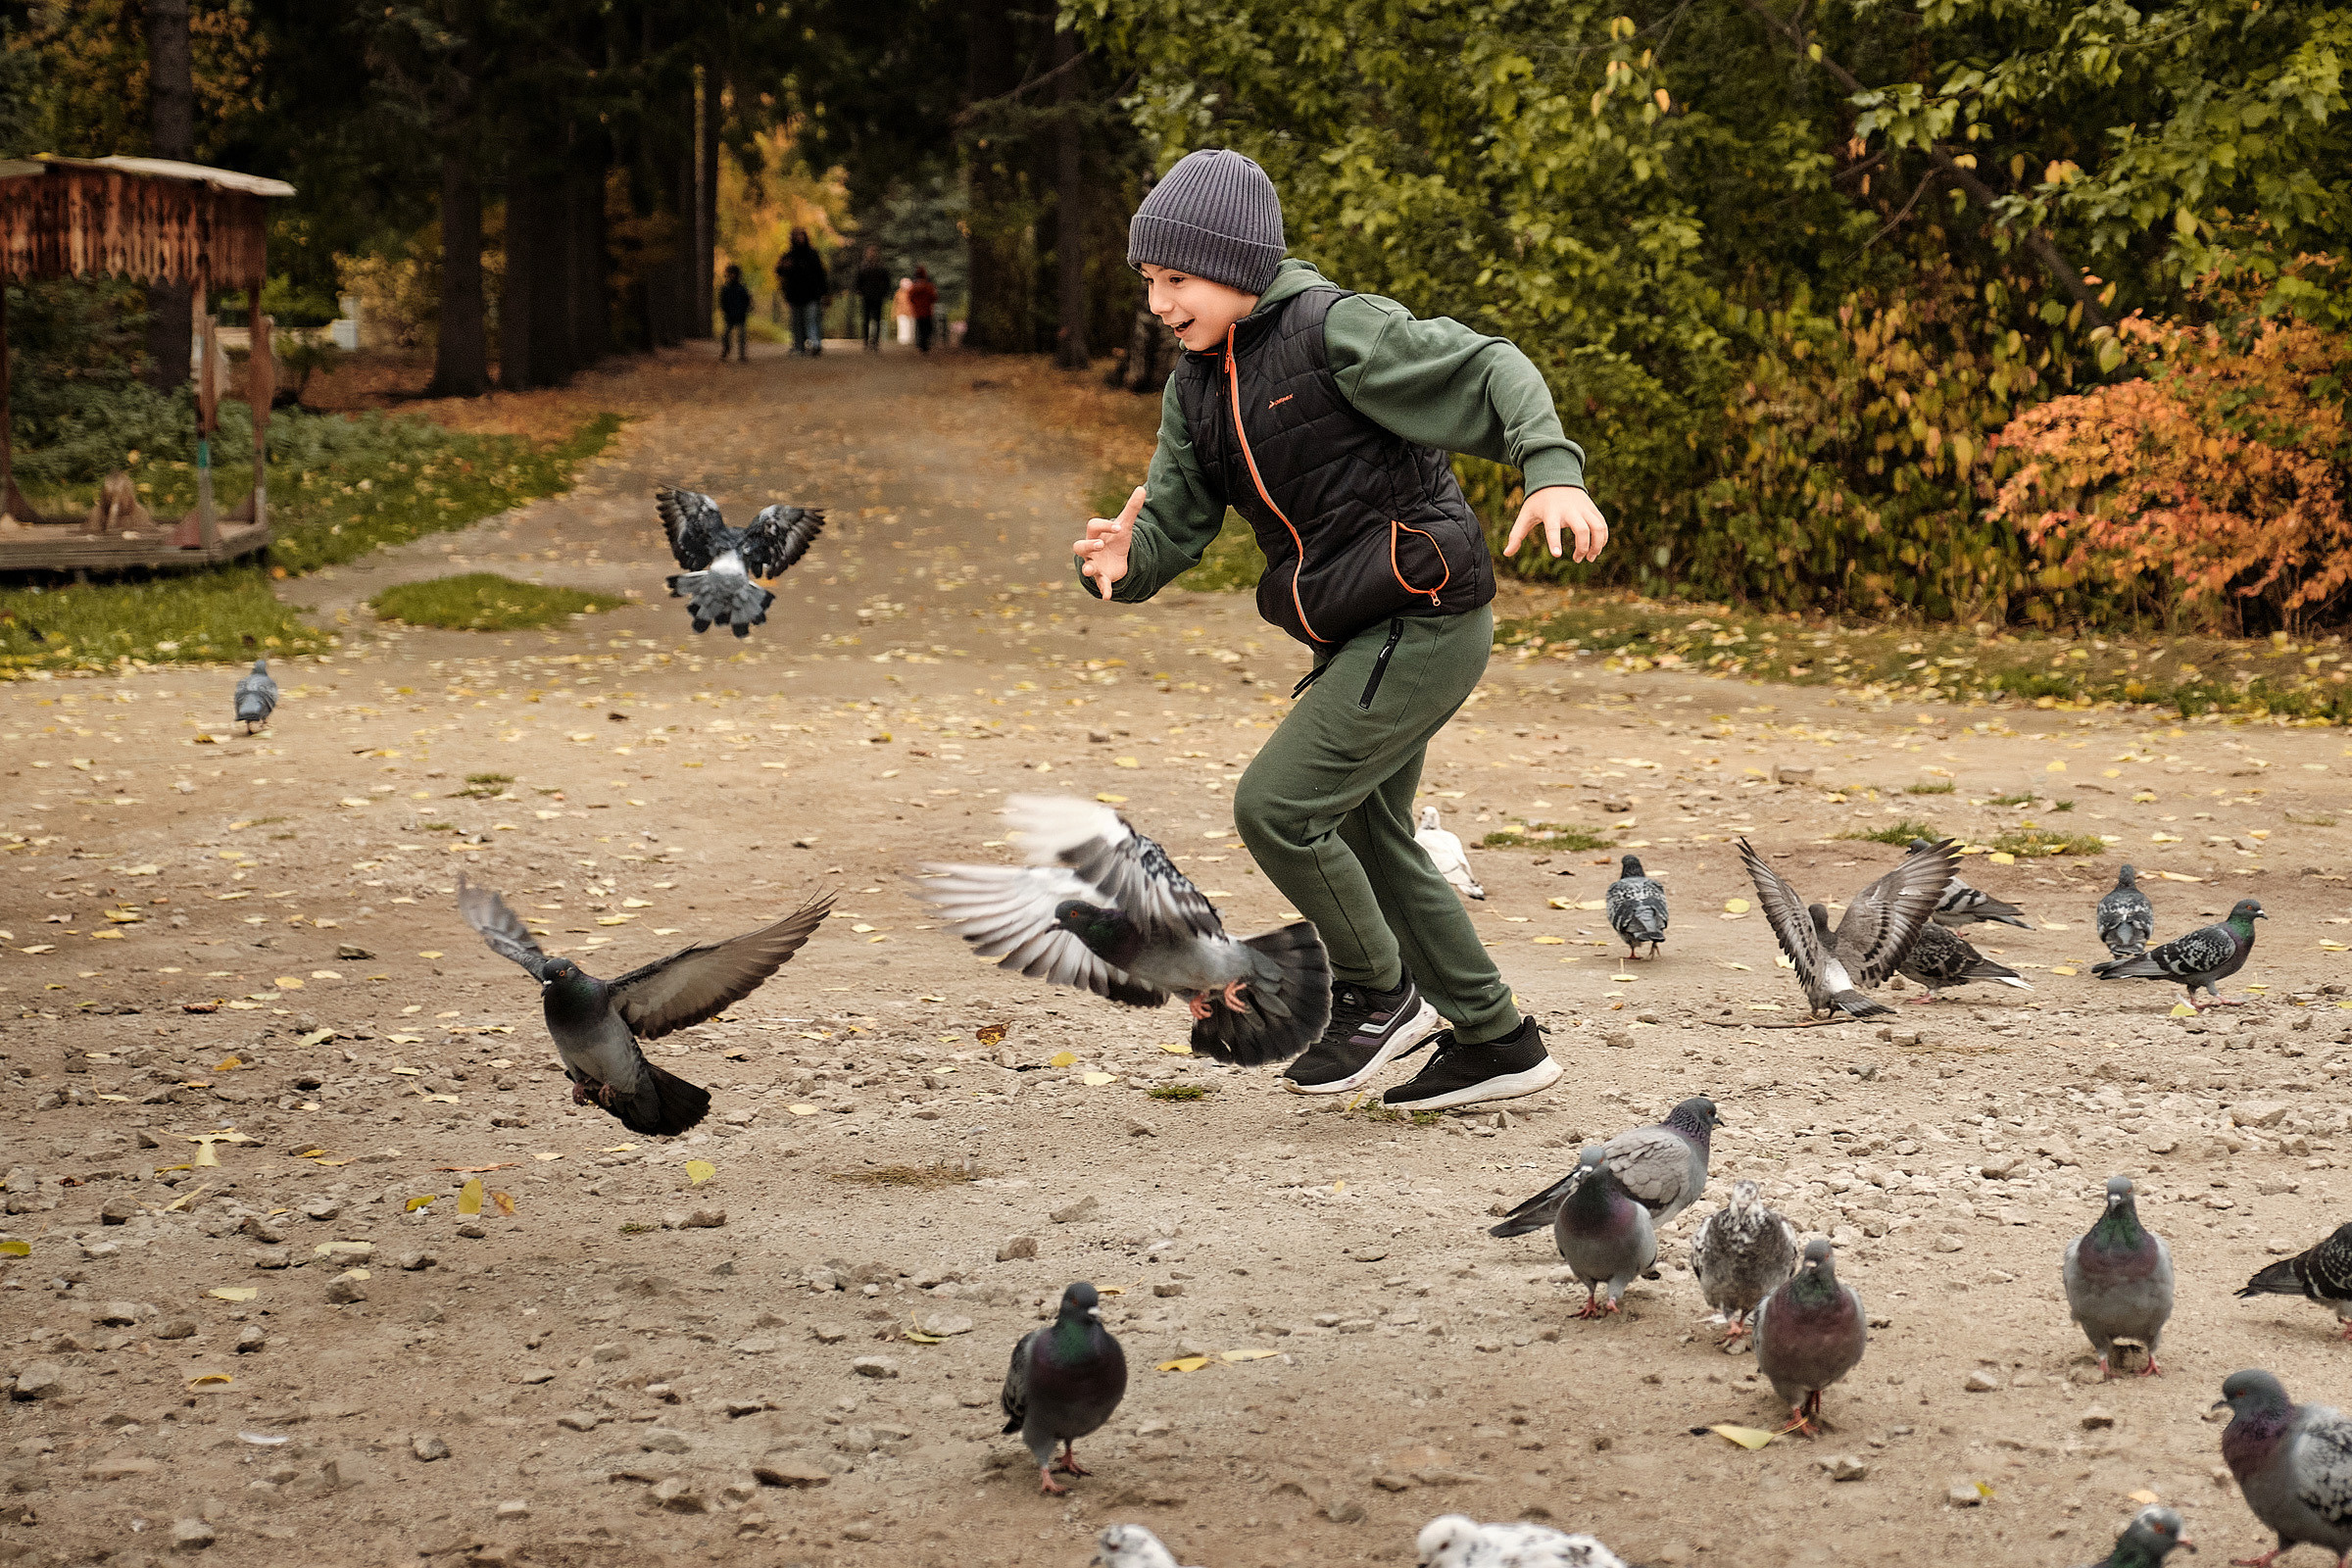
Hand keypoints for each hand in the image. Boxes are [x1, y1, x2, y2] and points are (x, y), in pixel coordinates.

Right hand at [1074, 486, 1146, 600]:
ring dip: (1087, 568)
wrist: (1118, 559)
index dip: (1105, 525)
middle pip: (1079, 546)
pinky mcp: (1102, 577)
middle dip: (1088, 545)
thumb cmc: (1116, 540)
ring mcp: (1094, 564)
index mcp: (1095, 534)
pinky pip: (1100, 583)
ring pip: (1085, 566)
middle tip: (1100, 544)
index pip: (1094, 526)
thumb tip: (1141, 488)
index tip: (1118, 527)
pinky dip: (1103, 589)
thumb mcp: (1125, 525)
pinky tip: (1108, 596)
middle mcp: (1090, 550)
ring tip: (1089, 570)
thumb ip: (1132, 508)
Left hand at [1504, 485, 1608, 563]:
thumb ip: (1516, 534)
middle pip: (1582, 530)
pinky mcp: (1592, 508)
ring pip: (1597, 528)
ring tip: (1590, 558)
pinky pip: (1602, 525)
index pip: (1553, 528)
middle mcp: (1569, 510)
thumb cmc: (1539, 500)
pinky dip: (1603, 538)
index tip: (1557, 555)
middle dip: (1583, 547)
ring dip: (1597, 545)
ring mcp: (1583, 508)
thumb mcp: (1526, 514)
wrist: (1556, 477)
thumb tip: (1506, 553)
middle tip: (1577, 559)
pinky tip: (1596, 549)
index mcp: (1551, 512)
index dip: (1555, 541)